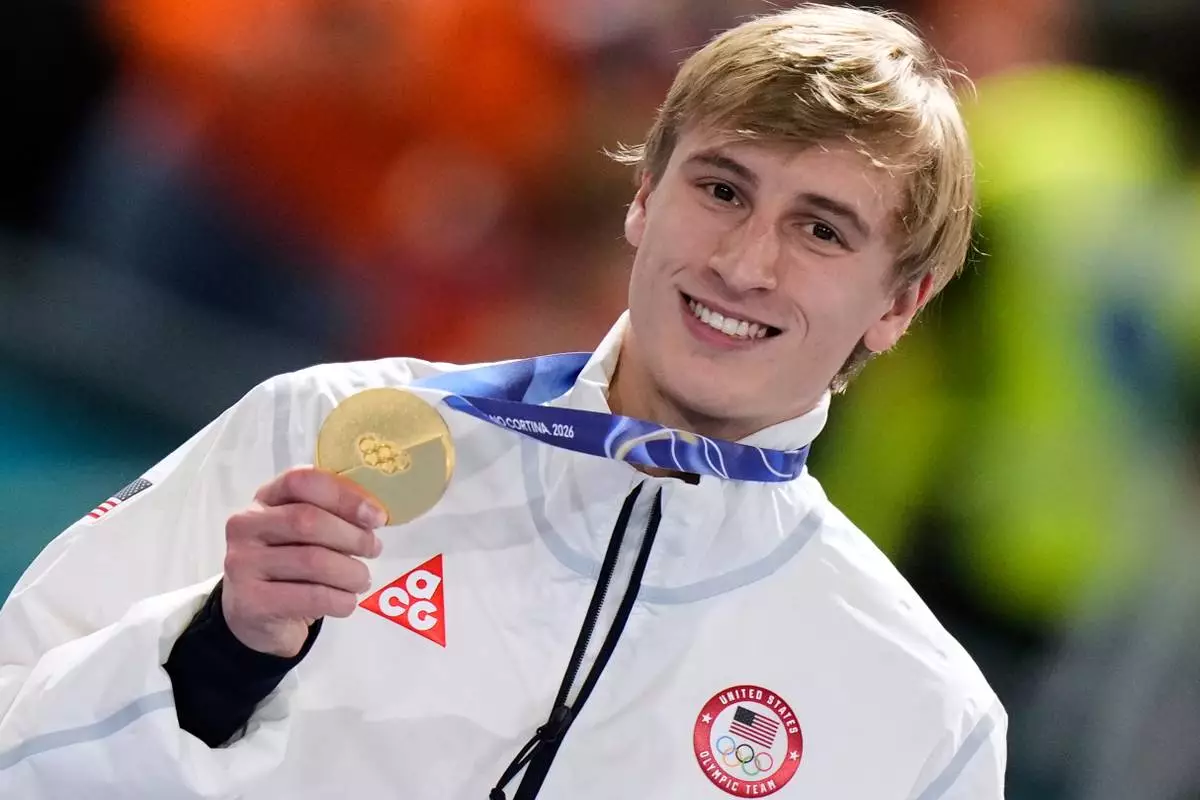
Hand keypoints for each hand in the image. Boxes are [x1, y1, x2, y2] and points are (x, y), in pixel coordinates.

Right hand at [222, 466, 386, 656]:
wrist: (249, 616)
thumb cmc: (287, 566)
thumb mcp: (300, 534)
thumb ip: (329, 515)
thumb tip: (372, 515)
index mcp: (264, 500)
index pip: (301, 481)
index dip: (344, 495)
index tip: (376, 516)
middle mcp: (246, 526)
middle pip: (308, 520)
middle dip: (353, 537)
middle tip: (373, 550)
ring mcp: (243, 565)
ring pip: (314, 561)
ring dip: (351, 573)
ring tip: (361, 580)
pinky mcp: (252, 603)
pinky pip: (313, 597)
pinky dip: (341, 600)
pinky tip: (346, 602)